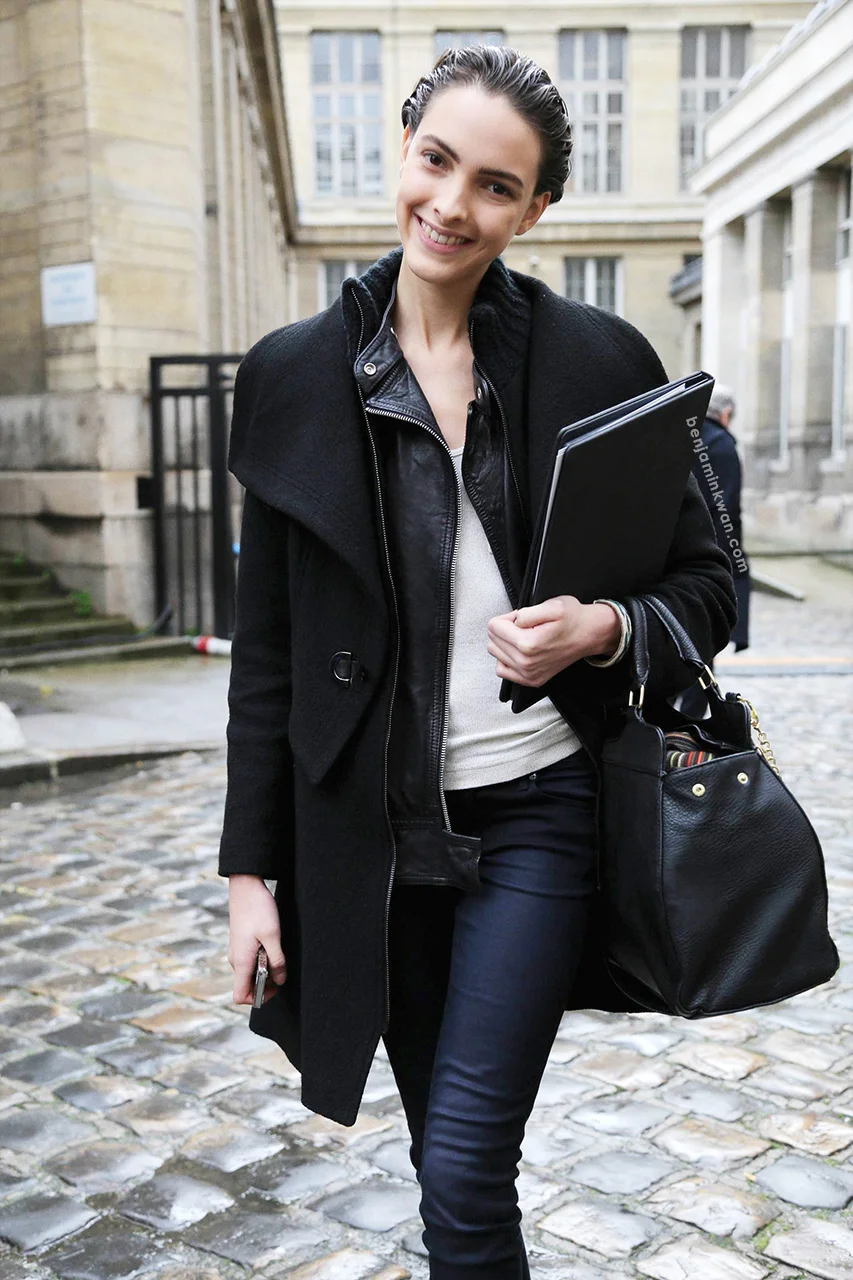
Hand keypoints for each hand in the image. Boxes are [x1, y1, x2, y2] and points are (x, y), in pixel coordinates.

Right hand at [228, 875, 286, 1004]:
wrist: (245, 886)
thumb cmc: (258, 909)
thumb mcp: (273, 936)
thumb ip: (277, 960)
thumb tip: (280, 980)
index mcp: (241, 962)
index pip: (240, 996)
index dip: (258, 998)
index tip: (275, 988)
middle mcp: (236, 960)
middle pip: (247, 985)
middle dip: (266, 983)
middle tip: (282, 968)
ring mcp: (237, 952)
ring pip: (250, 972)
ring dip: (264, 969)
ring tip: (277, 952)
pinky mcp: (241, 944)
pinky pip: (250, 961)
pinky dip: (261, 959)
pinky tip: (271, 945)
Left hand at [487, 596, 621, 686]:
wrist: (590, 635)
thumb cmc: (573, 619)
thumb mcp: (552, 605)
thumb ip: (527, 612)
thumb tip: (513, 621)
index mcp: (527, 644)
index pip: (493, 626)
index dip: (508, 617)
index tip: (524, 618)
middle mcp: (525, 663)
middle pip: (492, 639)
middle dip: (507, 629)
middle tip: (527, 626)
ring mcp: (528, 674)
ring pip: (496, 653)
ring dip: (507, 643)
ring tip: (527, 637)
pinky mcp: (531, 680)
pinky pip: (503, 670)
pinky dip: (508, 658)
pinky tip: (521, 651)